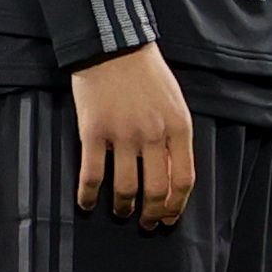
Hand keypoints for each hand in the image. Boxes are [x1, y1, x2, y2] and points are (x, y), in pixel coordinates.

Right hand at [71, 42, 194, 228]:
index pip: (183, 179)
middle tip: (146, 223)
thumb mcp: (175, 102)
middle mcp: (154, 135)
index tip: (169, 218)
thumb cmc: (147, 74)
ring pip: (126, 186)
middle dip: (152, 213)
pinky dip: (88, 195)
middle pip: (156, 189)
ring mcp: (122, 135)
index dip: (176, 205)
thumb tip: (173, 172)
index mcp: (179, 128)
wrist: (113, 47)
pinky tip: (87, 204)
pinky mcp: (93, 132)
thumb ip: (176, 136)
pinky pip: (92, 174)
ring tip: (121, 214)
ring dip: (124, 207)